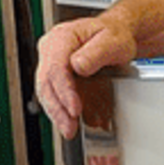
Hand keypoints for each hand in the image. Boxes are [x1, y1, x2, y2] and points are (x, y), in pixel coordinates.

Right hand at [36, 14, 135, 139]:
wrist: (117, 36)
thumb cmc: (114, 35)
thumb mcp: (113, 41)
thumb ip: (95, 53)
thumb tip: (77, 66)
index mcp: (62, 38)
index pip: (55, 67)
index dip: (64, 91)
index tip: (75, 108)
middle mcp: (52, 51)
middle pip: (46, 83)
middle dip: (58, 109)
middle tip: (70, 127)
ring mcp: (53, 64)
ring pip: (48, 93)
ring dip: (58, 114)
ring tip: (70, 130)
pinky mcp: (58, 78)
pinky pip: (56, 97)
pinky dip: (64, 112)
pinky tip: (73, 123)